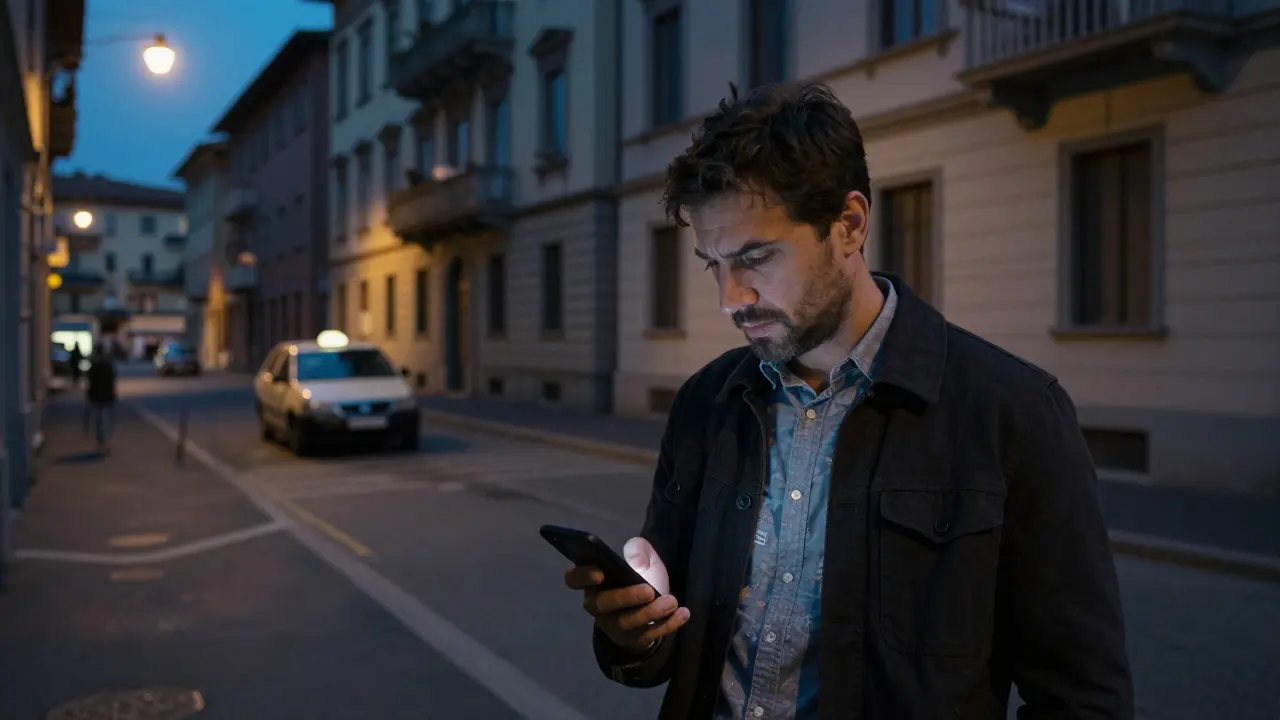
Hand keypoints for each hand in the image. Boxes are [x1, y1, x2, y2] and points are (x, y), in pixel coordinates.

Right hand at [564, 537, 690, 652]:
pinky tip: (682, 613)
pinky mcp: (632, 640)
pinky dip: (667, 625)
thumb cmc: (637, 579)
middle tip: (649, 591)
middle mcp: (597, 606)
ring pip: (627, 623)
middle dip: (626, 597)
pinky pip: (648, 636)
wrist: (648, 610)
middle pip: (603, 604)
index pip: (574, 578)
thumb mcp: (641, 560)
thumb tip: (638, 558)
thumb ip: (639, 552)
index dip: (583, 575)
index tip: (600, 572)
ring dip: (650, 613)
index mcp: (592, 582)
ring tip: (671, 601)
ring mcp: (613, 625)